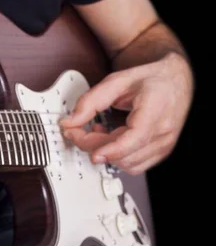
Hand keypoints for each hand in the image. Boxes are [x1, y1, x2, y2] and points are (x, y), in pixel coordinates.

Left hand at [59, 52, 192, 174]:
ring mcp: (164, 145)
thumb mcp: (117, 81)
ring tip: (98, 131)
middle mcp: (164, 131)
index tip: (92, 152)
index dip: (112, 149)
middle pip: (125, 154)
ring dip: (105, 152)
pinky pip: (134, 166)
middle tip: (77, 130)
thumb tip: (70, 121)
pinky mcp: (160, 153)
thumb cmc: (151, 79)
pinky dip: (116, 157)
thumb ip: (91, 101)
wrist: (175, 81)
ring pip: (127, 164)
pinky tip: (110, 139)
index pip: (135, 138)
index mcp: (156, 110)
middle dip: (94, 146)